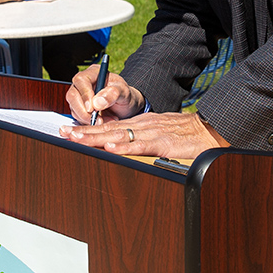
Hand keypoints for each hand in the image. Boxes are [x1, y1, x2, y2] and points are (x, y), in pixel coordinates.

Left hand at [61, 110, 228, 159]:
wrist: (209, 130)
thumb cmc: (185, 134)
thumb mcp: (158, 133)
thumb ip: (141, 139)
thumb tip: (121, 146)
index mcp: (139, 124)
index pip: (108, 126)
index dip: (87, 129)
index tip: (69, 132)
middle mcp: (141, 125)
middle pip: (107, 128)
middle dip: (83, 132)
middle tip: (63, 133)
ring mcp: (151, 133)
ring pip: (118, 134)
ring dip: (96, 137)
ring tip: (77, 139)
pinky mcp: (163, 142)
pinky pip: (140, 144)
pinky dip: (125, 146)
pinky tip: (111, 148)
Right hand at [65, 65, 144, 122]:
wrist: (126, 106)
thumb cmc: (125, 95)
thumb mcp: (124, 92)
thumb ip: (113, 93)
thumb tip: (97, 102)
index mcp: (93, 73)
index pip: (81, 81)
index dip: (84, 94)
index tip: (92, 108)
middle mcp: (83, 84)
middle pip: (72, 95)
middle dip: (83, 111)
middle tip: (97, 120)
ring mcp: (79, 96)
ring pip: (74, 108)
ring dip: (87, 118)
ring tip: (106, 120)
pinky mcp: (79, 108)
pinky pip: (77, 117)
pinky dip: (88, 123)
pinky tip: (102, 122)